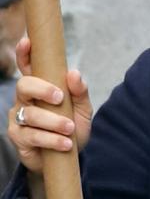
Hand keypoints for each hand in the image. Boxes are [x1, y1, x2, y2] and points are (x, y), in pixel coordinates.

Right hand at [7, 37, 92, 172]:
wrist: (69, 157)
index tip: (27, 42)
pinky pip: (31, 135)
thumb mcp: (82, 109)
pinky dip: (51, 139)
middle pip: (23, 86)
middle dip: (41, 89)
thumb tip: (74, 73)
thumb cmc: (73, 127)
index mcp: (41, 88)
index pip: (28, 68)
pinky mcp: (18, 137)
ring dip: (53, 122)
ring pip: (30, 114)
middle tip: (60, 97)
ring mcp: (19, 118)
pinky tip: (65, 143)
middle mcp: (25, 100)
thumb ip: (80, 92)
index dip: (25, 54)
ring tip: (69, 129)